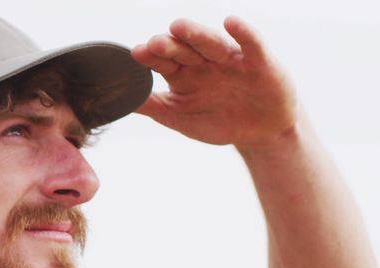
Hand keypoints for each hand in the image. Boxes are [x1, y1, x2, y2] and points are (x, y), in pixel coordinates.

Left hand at [131, 17, 297, 148]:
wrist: (260, 132)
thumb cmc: (218, 120)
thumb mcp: (180, 116)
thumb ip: (153, 105)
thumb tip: (119, 100)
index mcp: (182, 73)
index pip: (163, 62)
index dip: (150, 58)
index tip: (135, 55)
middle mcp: (203, 62)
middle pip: (183, 49)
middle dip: (169, 46)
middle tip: (153, 44)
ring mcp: (230, 59)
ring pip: (210, 43)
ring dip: (195, 34)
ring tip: (178, 27)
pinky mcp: (258, 62)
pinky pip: (251, 44)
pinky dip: (243, 33)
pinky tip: (231, 23)